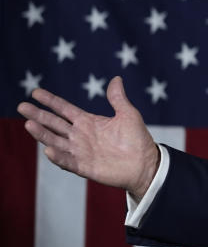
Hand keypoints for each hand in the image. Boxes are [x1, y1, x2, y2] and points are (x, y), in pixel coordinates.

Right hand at [17, 76, 158, 199]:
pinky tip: (48, 150)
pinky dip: (58, 157)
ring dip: (42, 134)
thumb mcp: (128, 114)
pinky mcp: (85, 167)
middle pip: (54, 124)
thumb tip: (116, 78)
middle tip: (21, 106)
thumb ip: (118, 98)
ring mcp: (80, 151)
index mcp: (88, 122)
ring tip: (28, 124)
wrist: (146, 164)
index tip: (35, 92)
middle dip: (38, 115)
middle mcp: (80, 136)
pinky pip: (68, 161)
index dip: (51, 101)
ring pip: (56, 141)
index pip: (64, 109)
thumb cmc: (137, 139)